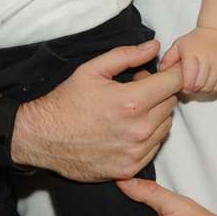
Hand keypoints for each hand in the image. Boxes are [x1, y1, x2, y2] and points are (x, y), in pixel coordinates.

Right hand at [15, 43, 180, 181]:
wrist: (42, 137)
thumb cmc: (65, 102)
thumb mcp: (90, 70)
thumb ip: (126, 56)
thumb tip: (154, 47)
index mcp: (132, 102)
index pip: (173, 82)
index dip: (173, 72)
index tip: (167, 70)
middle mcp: (139, 130)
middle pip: (171, 104)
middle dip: (160, 92)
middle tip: (138, 88)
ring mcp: (136, 152)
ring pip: (165, 127)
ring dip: (155, 115)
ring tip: (130, 110)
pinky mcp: (130, 168)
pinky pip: (154, 148)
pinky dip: (147, 136)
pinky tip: (126, 129)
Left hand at [164, 28, 216, 94]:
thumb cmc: (196, 40)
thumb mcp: (179, 45)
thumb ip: (168, 58)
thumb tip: (161, 71)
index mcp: (193, 54)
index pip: (189, 79)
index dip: (184, 86)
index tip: (181, 85)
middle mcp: (208, 61)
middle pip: (198, 86)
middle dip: (191, 89)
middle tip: (187, 85)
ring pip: (208, 88)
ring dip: (200, 89)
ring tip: (196, 83)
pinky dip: (210, 89)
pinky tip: (205, 83)